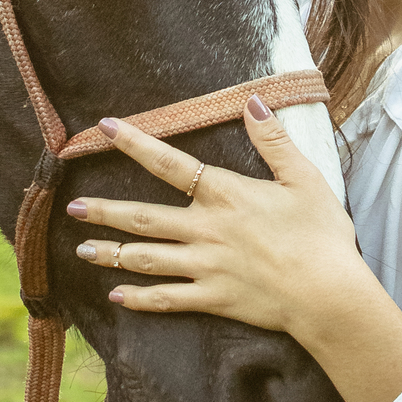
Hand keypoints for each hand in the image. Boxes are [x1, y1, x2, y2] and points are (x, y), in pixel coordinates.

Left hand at [66, 95, 369, 346]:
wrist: (329, 295)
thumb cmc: (321, 234)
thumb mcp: (304, 178)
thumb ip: (273, 140)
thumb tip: (252, 102)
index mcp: (225, 195)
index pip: (169, 164)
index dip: (135, 143)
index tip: (104, 128)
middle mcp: (205, 229)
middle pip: (143, 217)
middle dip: (104, 211)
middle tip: (72, 207)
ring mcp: (204, 267)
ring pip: (145, 258)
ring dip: (110, 253)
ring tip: (84, 249)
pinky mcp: (212, 299)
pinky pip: (166, 299)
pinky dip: (138, 298)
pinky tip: (116, 296)